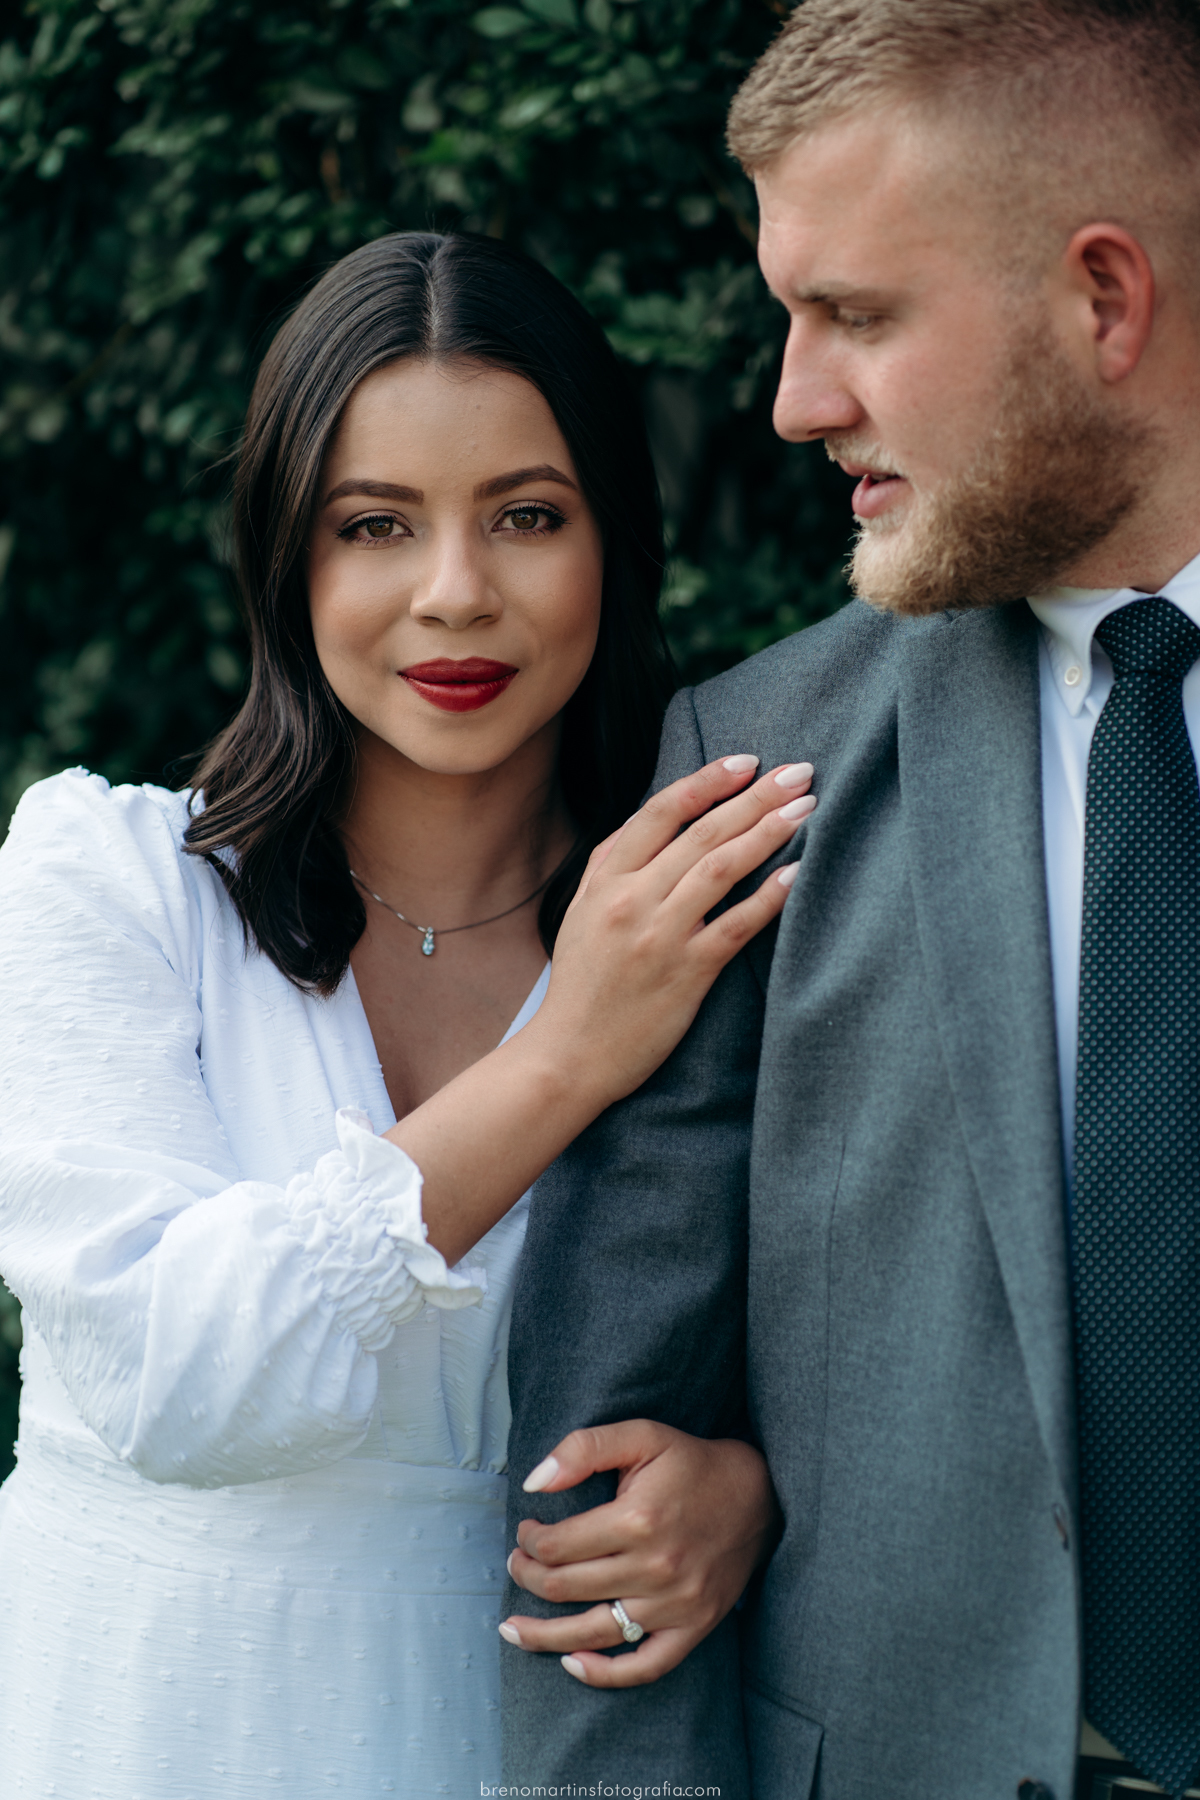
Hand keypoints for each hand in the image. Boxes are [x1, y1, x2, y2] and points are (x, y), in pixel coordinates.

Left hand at [500, 1421, 779, 1688]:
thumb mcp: (641, 1435)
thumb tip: (533, 1482)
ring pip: (592, 1633)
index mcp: (637, 1520)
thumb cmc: (691, 1462)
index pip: (558, 1546)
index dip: (529, 1541)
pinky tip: (572, 1665)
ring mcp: (675, 1604)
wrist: (758, 1494)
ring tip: (512, 1629)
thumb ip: (583, 1449)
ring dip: (543, 1635)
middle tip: (517, 1565)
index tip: (526, 1532)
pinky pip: (644, 1665)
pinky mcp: (694, 1626)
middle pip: (566, 1589)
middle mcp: (654, 1568)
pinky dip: (604, 1674)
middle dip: (528, 1577)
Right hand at [532, 755, 814, 1110]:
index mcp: (607, 880)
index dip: (707, 781)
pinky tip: (797, 872)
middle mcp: (633, 900)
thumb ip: (611, 863)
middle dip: (756, 797)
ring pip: (722, 868)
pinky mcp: (687, 974)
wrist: (569, 1056)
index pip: (661, 812)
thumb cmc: (582, 984)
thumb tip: (652, 819)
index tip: (747, 762)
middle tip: (799, 773)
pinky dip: (769, 896)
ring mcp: (660, 936)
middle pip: (703, 833)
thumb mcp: (580, 912)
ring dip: (769, 832)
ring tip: (806, 808)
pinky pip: (736, 926)